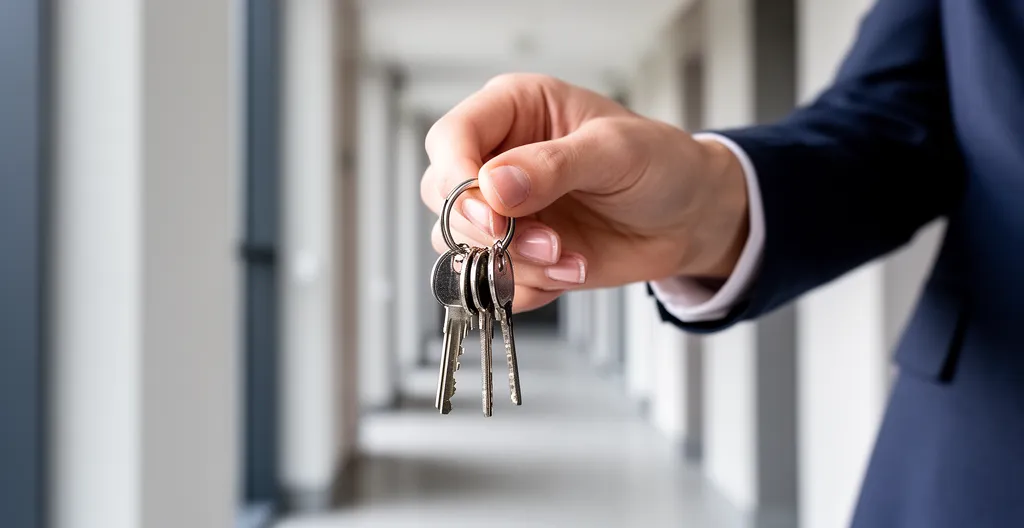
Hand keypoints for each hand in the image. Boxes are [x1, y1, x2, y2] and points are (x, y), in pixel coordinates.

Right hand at [421, 74, 748, 312]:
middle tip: (546, 242)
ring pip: (461, 246)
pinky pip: (491, 282)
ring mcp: (502, 211)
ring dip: (513, 264)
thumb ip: (554, 165)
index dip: (458, 176)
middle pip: (442, 197)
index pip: (451, 138)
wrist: (690, 218)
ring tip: (569, 258)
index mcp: (512, 111)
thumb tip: (494, 185)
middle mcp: (496, 159)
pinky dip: (528, 287)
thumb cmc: (659, 164)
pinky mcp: (515, 254)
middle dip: (488, 231)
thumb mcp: (615, 151)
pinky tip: (570, 271)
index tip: (492, 211)